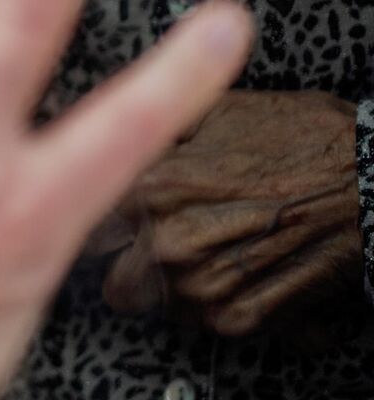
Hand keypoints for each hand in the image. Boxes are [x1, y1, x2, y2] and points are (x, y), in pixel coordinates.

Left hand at [102, 88, 362, 342]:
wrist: (373, 180)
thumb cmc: (302, 139)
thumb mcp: (216, 110)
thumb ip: (152, 128)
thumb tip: (111, 128)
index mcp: (150, 188)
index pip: (87, 224)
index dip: (103, 222)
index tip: (120, 220)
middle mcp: (167, 242)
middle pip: (116, 280)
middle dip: (133, 267)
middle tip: (165, 246)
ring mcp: (204, 286)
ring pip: (159, 307)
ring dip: (177, 288)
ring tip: (216, 254)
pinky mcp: (241, 317)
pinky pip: (206, 323)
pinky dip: (223, 303)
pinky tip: (246, 271)